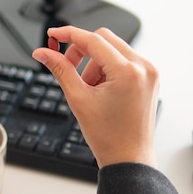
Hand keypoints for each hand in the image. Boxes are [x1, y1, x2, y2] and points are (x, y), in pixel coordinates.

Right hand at [32, 26, 158, 167]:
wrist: (129, 158)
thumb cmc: (108, 136)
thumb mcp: (78, 98)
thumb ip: (60, 69)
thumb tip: (43, 52)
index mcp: (128, 72)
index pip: (93, 40)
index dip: (69, 35)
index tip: (53, 35)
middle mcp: (143, 67)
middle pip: (104, 39)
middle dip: (82, 50)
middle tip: (68, 67)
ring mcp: (149, 72)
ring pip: (113, 49)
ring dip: (95, 62)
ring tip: (90, 90)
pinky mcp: (150, 78)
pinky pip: (124, 60)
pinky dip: (108, 68)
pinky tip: (102, 90)